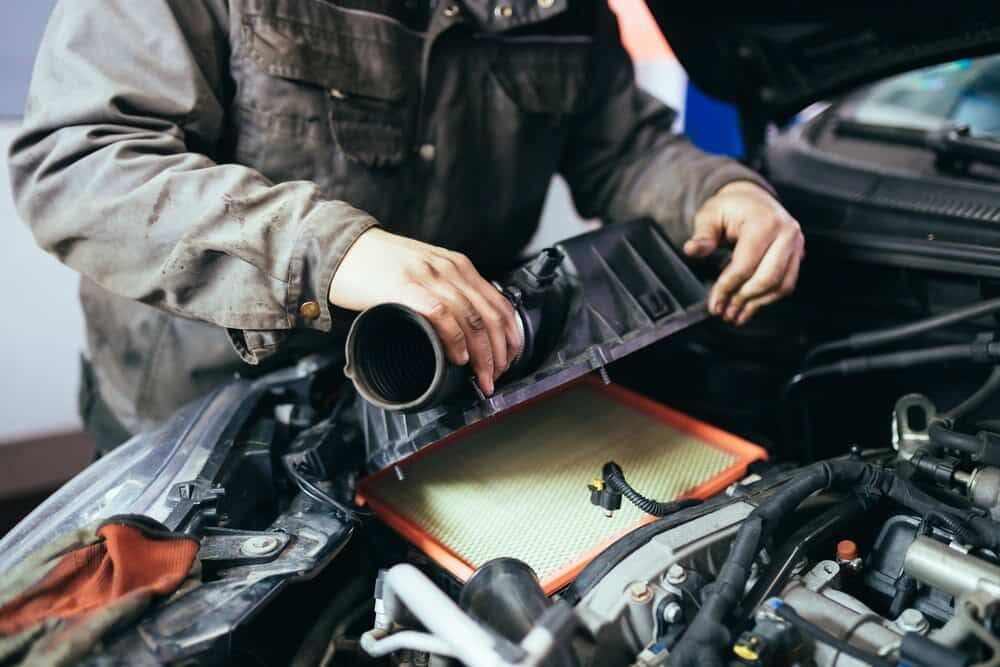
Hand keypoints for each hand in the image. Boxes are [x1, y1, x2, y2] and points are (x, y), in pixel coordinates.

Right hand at [329, 228, 520, 394]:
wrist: (340, 248)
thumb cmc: (378, 266)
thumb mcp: (423, 272)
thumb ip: (444, 292)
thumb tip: (464, 330)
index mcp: (457, 265)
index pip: (499, 303)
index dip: (511, 336)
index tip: (510, 359)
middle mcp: (449, 269)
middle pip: (491, 316)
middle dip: (500, 353)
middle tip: (497, 377)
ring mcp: (428, 277)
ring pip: (472, 321)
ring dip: (483, 356)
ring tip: (482, 377)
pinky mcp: (406, 288)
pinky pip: (442, 316)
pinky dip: (455, 340)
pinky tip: (458, 358)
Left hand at [683, 181, 803, 325]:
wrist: (752, 198)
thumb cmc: (730, 207)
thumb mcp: (710, 215)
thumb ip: (703, 236)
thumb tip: (691, 249)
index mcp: (764, 222)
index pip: (745, 266)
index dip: (727, 288)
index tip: (714, 303)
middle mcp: (786, 233)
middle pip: (767, 279)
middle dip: (743, 299)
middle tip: (724, 312)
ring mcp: (796, 244)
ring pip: (781, 286)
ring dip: (757, 304)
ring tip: (735, 315)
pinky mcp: (797, 255)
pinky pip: (787, 283)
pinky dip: (768, 299)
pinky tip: (750, 307)